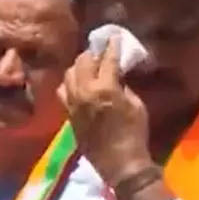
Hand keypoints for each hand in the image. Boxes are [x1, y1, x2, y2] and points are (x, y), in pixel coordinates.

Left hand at [59, 34, 155, 185]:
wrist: (119, 162)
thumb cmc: (134, 132)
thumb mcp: (136, 104)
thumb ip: (122, 85)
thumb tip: (115, 75)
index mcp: (104, 88)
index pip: (106, 59)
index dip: (111, 46)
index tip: (113, 38)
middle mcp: (83, 92)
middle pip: (81, 62)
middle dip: (91, 54)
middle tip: (100, 52)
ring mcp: (72, 103)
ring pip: (68, 75)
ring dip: (78, 67)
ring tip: (88, 67)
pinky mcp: (68, 114)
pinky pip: (63, 91)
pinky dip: (70, 83)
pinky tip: (78, 84)